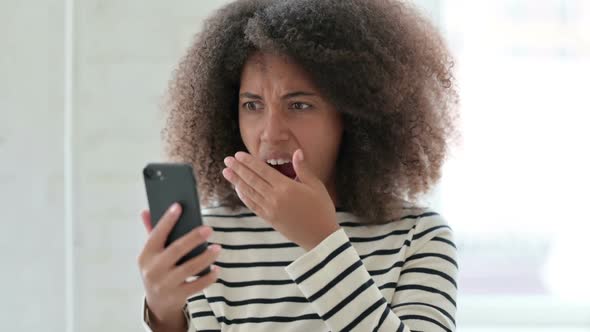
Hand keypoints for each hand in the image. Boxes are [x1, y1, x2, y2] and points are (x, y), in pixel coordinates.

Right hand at [137, 203, 220, 326]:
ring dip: (206, 257)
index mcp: (146, 255)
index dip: (167, 220)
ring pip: (189, 268)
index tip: (178, 206)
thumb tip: (145, 211)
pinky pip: (197, 285)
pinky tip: (217, 268)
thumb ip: (151, 233)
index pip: (156, 234)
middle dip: (193, 238)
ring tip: (217, 248)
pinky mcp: (178, 295)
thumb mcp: (151, 255)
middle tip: (209, 229)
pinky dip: (209, 277)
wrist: (157, 304)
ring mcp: (166, 284)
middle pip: (176, 250)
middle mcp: (154, 270)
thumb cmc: (157, 270)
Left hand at [222, 149, 339, 250]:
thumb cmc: (321, 209)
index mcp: (286, 187)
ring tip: (226, 172)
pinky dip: (244, 197)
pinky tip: (238, 190)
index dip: (249, 162)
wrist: (320, 237)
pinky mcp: (269, 219)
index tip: (238, 155)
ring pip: (249, 192)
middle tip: (227, 160)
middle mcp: (274, 198)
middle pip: (252, 180)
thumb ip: (303, 169)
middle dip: (238, 169)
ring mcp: (270, 210)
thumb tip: (297, 152)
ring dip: (236, 181)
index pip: (262, 171)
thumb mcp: (316, 186)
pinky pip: (253, 205)